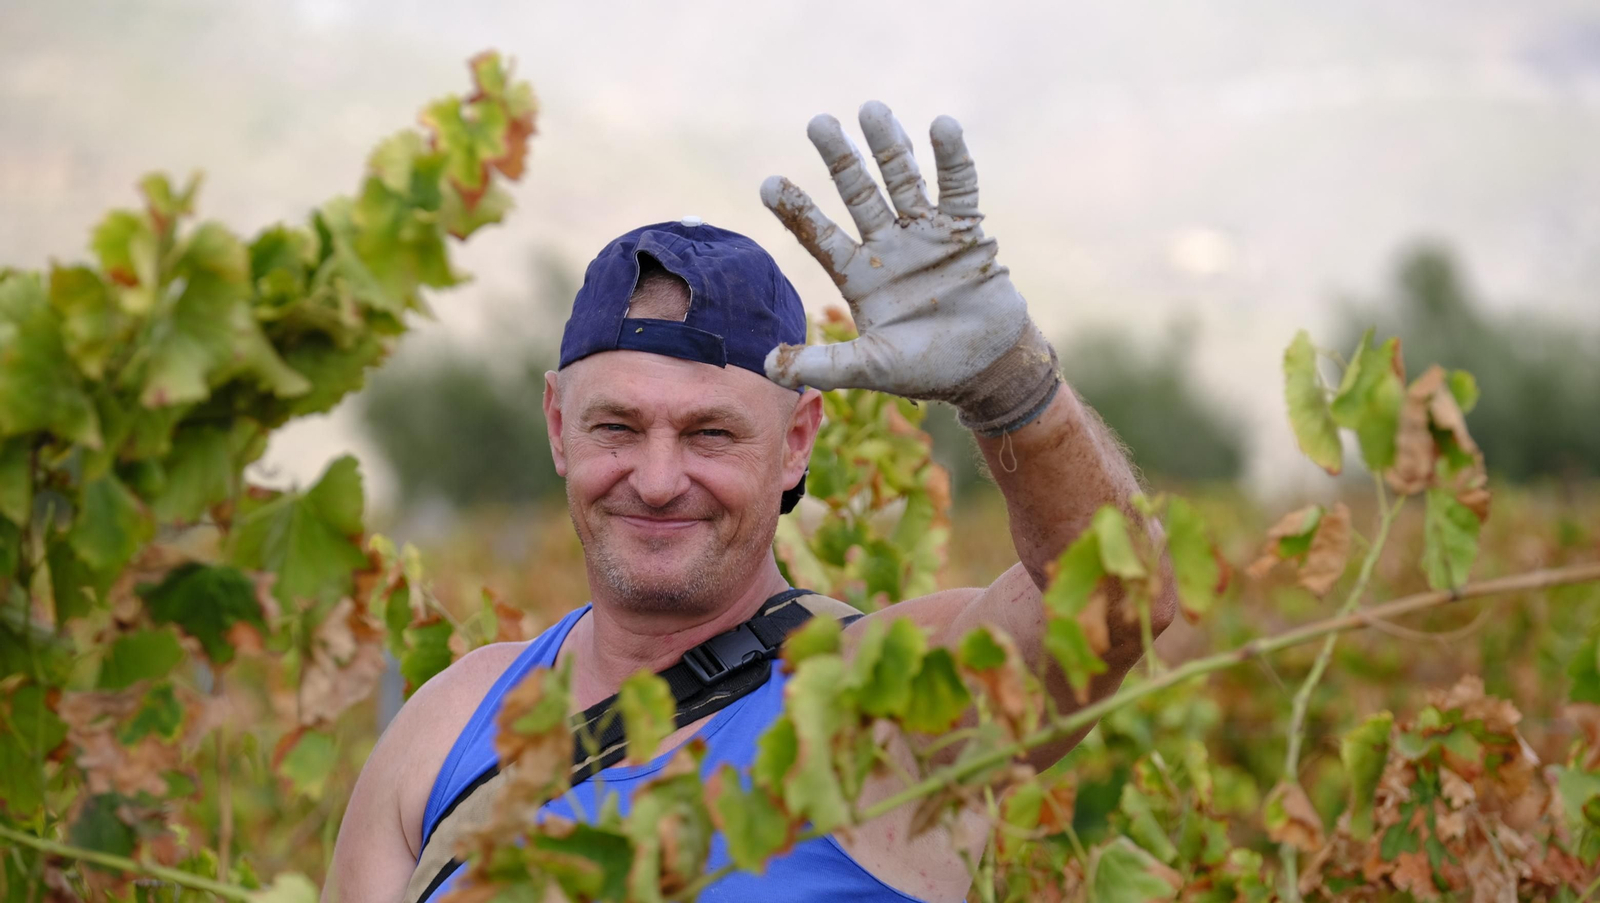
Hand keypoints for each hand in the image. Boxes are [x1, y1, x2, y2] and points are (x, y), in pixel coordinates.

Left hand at [761, 101, 1059, 434]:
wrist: (987, 368)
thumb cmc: (926, 368)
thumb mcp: (870, 368)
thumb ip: (823, 365)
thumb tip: (768, 366)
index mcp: (860, 276)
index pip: (820, 236)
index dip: (797, 211)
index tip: (768, 184)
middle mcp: (888, 247)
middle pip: (858, 194)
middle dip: (840, 159)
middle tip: (818, 123)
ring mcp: (926, 235)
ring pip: (903, 180)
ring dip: (889, 147)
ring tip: (871, 108)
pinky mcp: (965, 232)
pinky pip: (958, 189)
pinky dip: (952, 159)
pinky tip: (942, 125)